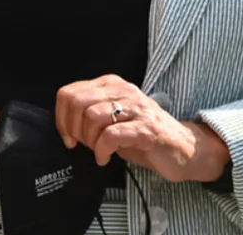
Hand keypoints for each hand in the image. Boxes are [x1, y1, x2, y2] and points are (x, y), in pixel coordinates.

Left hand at [54, 75, 228, 183]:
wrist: (181, 148)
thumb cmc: (143, 136)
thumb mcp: (112, 119)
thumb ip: (90, 113)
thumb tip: (63, 123)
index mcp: (113, 85)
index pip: (69, 93)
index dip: (61, 118)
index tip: (69, 137)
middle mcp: (125, 90)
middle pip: (77, 102)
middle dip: (72, 129)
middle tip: (82, 145)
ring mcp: (137, 108)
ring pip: (92, 116)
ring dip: (89, 140)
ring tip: (98, 151)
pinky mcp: (146, 128)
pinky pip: (111, 135)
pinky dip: (101, 151)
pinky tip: (105, 159)